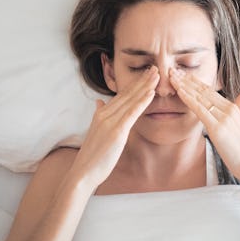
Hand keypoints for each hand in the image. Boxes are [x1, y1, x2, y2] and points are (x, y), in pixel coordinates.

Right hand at [72, 66, 158, 185]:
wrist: (83, 172)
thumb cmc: (92, 155)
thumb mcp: (95, 131)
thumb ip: (100, 115)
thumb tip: (100, 102)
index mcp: (101, 113)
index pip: (121, 94)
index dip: (134, 83)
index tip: (146, 74)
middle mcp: (104, 113)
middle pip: (127, 93)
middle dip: (142, 80)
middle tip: (155, 68)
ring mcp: (110, 121)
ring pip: (131, 99)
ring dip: (145, 86)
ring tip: (156, 75)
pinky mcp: (116, 131)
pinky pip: (132, 113)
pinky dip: (142, 101)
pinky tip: (151, 93)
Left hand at [169, 68, 239, 182]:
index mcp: (233, 107)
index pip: (210, 91)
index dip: (195, 82)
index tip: (183, 74)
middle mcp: (229, 108)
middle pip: (203, 90)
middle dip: (187, 80)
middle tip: (173, 70)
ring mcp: (223, 117)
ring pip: (200, 97)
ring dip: (184, 86)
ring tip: (171, 76)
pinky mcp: (218, 128)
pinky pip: (200, 110)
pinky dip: (188, 99)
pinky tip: (179, 92)